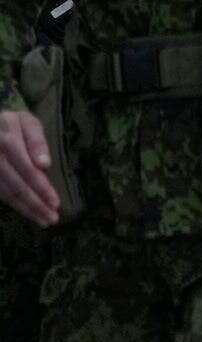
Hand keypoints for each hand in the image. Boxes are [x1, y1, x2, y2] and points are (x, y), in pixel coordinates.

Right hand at [0, 110, 59, 226]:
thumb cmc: (11, 123)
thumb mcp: (27, 122)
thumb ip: (36, 141)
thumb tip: (44, 165)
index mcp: (7, 140)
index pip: (27, 170)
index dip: (41, 188)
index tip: (56, 204)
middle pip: (16, 186)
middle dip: (35, 205)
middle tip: (51, 219)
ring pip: (6, 194)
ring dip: (25, 209)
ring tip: (42, 220)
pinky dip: (13, 204)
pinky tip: (26, 211)